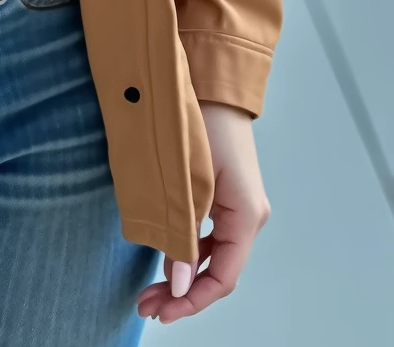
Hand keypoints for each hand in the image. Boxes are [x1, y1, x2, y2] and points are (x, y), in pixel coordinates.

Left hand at [137, 103, 269, 324]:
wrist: (210, 81)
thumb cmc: (200, 122)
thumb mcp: (188, 182)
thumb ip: (183, 234)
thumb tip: (179, 284)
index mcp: (246, 215)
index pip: (224, 277)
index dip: (193, 300)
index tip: (161, 311)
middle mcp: (248, 216)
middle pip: (218, 271)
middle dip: (183, 294)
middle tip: (145, 306)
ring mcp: (239, 206)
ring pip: (213, 256)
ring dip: (183, 275)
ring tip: (149, 290)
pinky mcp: (225, 196)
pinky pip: (210, 237)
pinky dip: (188, 252)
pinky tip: (166, 259)